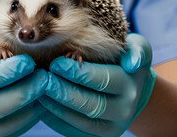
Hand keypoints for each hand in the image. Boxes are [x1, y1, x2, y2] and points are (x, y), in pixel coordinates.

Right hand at [0, 42, 47, 136]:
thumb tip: (29, 51)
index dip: (8, 72)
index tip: (28, 62)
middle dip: (24, 92)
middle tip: (44, 78)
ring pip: (6, 124)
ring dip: (31, 107)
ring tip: (45, 90)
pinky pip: (13, 131)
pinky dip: (30, 118)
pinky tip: (41, 102)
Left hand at [39, 33, 155, 136]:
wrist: (131, 88)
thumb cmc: (125, 60)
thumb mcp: (138, 48)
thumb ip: (137, 49)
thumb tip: (131, 63)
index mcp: (130, 87)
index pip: (102, 81)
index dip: (78, 73)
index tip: (56, 63)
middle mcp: (123, 111)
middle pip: (90, 104)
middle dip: (63, 92)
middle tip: (43, 79)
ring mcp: (110, 127)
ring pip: (79, 121)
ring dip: (55, 106)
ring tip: (38, 90)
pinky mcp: (96, 136)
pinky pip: (72, 131)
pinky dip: (54, 119)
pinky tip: (42, 104)